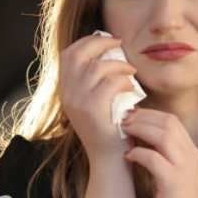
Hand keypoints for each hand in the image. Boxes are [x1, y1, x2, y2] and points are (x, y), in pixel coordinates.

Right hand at [57, 31, 139, 161]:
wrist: (108, 158)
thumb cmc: (109, 127)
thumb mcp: (95, 100)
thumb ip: (95, 80)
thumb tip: (109, 51)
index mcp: (65, 90)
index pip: (67, 54)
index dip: (86, 42)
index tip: (105, 40)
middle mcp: (67, 94)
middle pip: (77, 55)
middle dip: (100, 44)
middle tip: (120, 44)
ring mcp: (78, 102)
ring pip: (96, 68)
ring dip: (118, 64)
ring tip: (131, 70)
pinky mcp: (93, 110)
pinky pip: (110, 83)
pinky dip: (124, 80)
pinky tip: (132, 86)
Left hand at [121, 109, 197, 197]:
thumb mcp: (171, 173)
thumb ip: (162, 154)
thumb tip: (139, 135)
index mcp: (191, 152)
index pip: (172, 120)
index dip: (149, 114)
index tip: (130, 115)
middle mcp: (191, 156)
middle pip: (168, 122)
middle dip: (142, 117)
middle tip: (122, 119)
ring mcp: (184, 169)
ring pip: (163, 135)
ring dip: (139, 130)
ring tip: (123, 132)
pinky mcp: (173, 183)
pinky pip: (153, 158)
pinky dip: (138, 153)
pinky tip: (127, 156)